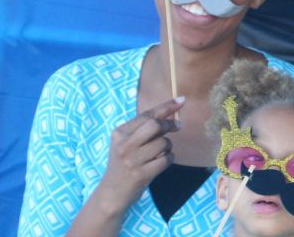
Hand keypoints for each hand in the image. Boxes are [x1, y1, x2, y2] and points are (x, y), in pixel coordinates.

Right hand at [92, 98, 182, 212]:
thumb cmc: (124, 164)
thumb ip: (143, 129)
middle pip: (154, 125)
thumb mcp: (126, 143)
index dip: (166, 106)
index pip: (146, 115)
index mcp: (120, 133)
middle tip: (178, 126)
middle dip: (169, 124)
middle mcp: (124, 145)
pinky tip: (161, 163)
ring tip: (161, 153)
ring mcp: (132, 160)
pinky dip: (169, 158)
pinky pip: (166, 159)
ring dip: (168, 146)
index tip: (182, 100)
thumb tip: (171, 113)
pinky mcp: (141, 174)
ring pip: (163, 143)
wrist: (112, 193)